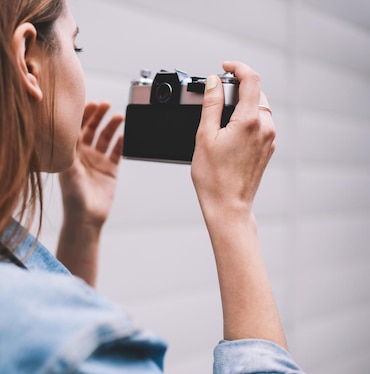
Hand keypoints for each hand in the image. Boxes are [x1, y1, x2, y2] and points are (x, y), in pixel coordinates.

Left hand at [56, 101, 123, 285]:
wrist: (85, 218)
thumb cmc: (72, 196)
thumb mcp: (67, 169)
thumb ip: (68, 149)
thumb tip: (65, 128)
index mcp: (70, 153)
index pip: (76, 128)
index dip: (83, 114)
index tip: (90, 103)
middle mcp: (84, 154)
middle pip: (92, 128)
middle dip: (98, 115)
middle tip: (105, 104)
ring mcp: (98, 161)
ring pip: (106, 137)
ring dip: (111, 126)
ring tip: (118, 117)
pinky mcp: (110, 170)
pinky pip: (118, 152)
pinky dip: (121, 142)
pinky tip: (124, 135)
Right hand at [191, 61, 275, 217]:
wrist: (228, 206)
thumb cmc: (214, 178)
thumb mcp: (204, 136)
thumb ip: (211, 105)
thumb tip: (214, 83)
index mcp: (249, 121)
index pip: (251, 79)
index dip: (238, 67)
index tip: (225, 67)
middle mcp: (265, 128)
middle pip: (256, 93)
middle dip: (238, 87)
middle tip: (217, 95)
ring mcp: (269, 139)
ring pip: (259, 108)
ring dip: (243, 104)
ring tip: (220, 117)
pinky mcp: (267, 149)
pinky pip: (261, 124)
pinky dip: (247, 119)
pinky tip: (229, 133)